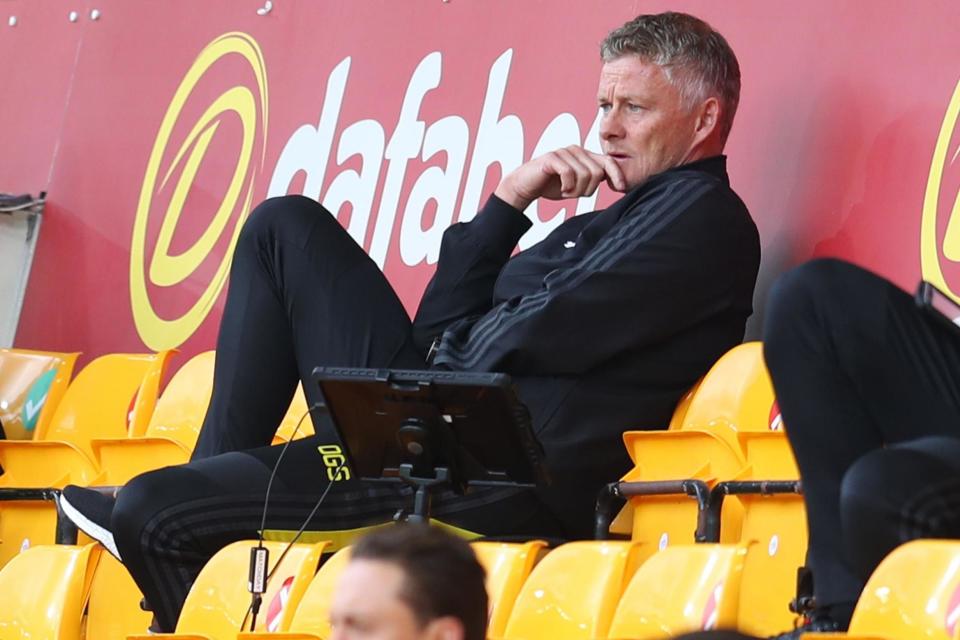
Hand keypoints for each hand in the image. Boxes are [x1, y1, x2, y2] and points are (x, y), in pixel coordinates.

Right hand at [494, 145, 626, 209]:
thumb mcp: (577, 184)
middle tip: (574, 194)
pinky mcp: (552, 157)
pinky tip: (562, 189)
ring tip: (566, 191)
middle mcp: (576, 150)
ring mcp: (564, 152)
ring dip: (576, 190)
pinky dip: (567, 187)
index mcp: (584, 155)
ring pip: (585, 175)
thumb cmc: (551, 185)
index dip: (617, 175)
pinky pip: (569, 174)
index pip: (608, 162)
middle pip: (598, 172)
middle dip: (588, 189)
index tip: (621, 189)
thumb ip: (593, 180)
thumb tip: (616, 183)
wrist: (525, 186)